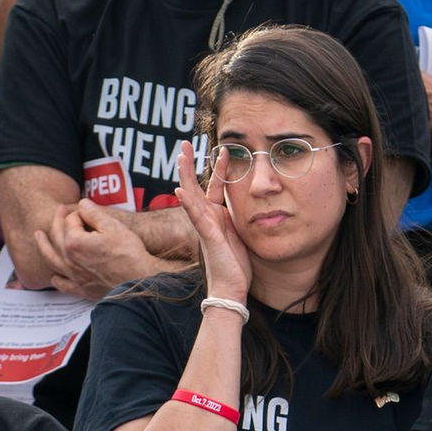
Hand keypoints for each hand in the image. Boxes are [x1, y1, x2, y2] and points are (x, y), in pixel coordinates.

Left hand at [34, 199, 155, 298]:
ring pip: (52, 260)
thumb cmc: (129, 253)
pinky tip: (54, 275)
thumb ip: (93, 212)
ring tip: (39, 237)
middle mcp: (68, 260)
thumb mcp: (113, 225)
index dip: (78, 212)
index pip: (70, 221)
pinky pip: (62, 285)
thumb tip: (82, 204)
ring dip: (43, 246)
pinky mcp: (82, 289)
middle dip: (57, 221)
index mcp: (74, 242)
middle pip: (57, 236)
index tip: (85, 210)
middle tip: (59, 211)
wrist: (139, 280)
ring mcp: (74, 276)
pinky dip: (55, 279)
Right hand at [173, 141, 250, 303]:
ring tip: (180, 156)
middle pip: (195, 185)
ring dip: (185, 175)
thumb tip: (251, 204)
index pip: (214, 185)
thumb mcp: (241, 233)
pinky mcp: (207, 236)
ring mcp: (205, 226)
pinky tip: (179, 190)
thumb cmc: (236, 264)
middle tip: (185, 143)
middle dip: (190, 164)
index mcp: (216, 216)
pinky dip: (187, 203)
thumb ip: (240, 218)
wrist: (231, 287)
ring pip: (191, 196)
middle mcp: (207, 218)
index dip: (219, 167)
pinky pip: (195, 217)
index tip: (224, 148)